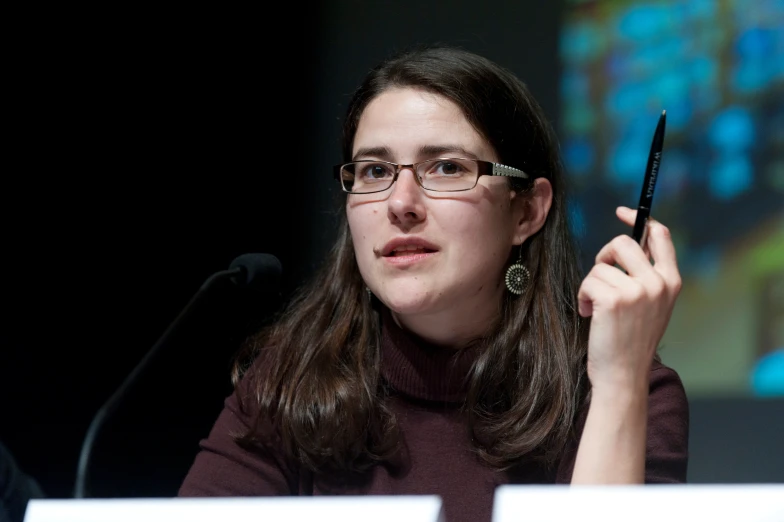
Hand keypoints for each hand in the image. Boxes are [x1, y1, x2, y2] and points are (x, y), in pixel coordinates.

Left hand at [577, 206, 681, 393]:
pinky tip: (591, 315)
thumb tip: (626, 245)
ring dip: (591, 285)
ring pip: (600, 265)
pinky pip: (588, 280)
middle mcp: (658, 283)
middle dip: (604, 257)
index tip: (623, 212)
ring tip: (597, 308)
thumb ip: (646, 276)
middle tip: (600, 278)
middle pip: (622, 243)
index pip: (660, 235)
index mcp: (671, 282)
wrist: (623, 375)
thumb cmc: (631, 340)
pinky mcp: (614, 299)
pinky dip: (584, 296)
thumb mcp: (651, 306)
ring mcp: (638, 291)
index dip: (639, 220)